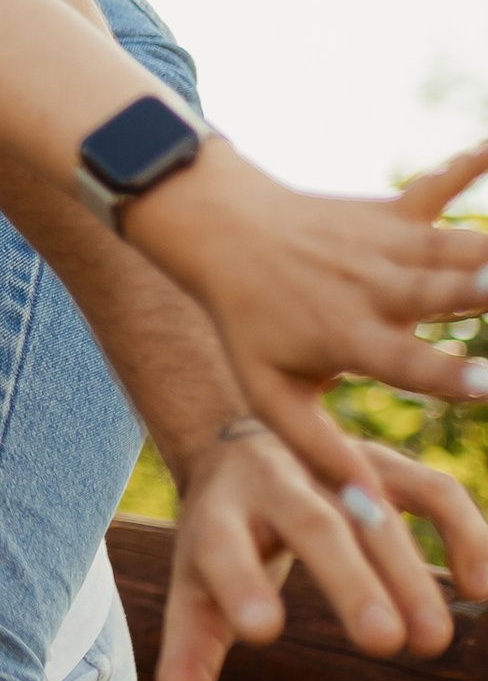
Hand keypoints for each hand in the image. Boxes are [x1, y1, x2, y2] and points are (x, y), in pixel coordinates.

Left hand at [126, 138, 487, 478]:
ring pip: (454, 247)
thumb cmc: (247, 325)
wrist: (217, 233)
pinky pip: (436, 184)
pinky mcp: (391, 212)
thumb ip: (321, 454)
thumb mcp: (270, 395)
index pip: (404, 361)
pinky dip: (470, 163)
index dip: (448, 374)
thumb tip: (367, 517)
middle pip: (443, 297)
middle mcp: (371, 289)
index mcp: (347, 337)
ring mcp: (384, 245)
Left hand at [155, 422, 483, 680]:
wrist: (233, 442)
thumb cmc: (215, 542)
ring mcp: (330, 467)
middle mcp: (273, 484)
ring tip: (433, 642)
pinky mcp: (380, 464)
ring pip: (376, 512)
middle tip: (383, 643)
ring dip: (408, 572)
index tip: (263, 632)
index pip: (222, 549)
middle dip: (347, 580)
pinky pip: (431, 491)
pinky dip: (463, 533)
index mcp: (216, 518)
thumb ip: (187, 664)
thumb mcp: (193, 596)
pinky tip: (479, 591)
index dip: (241, 585)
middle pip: (311, 525)